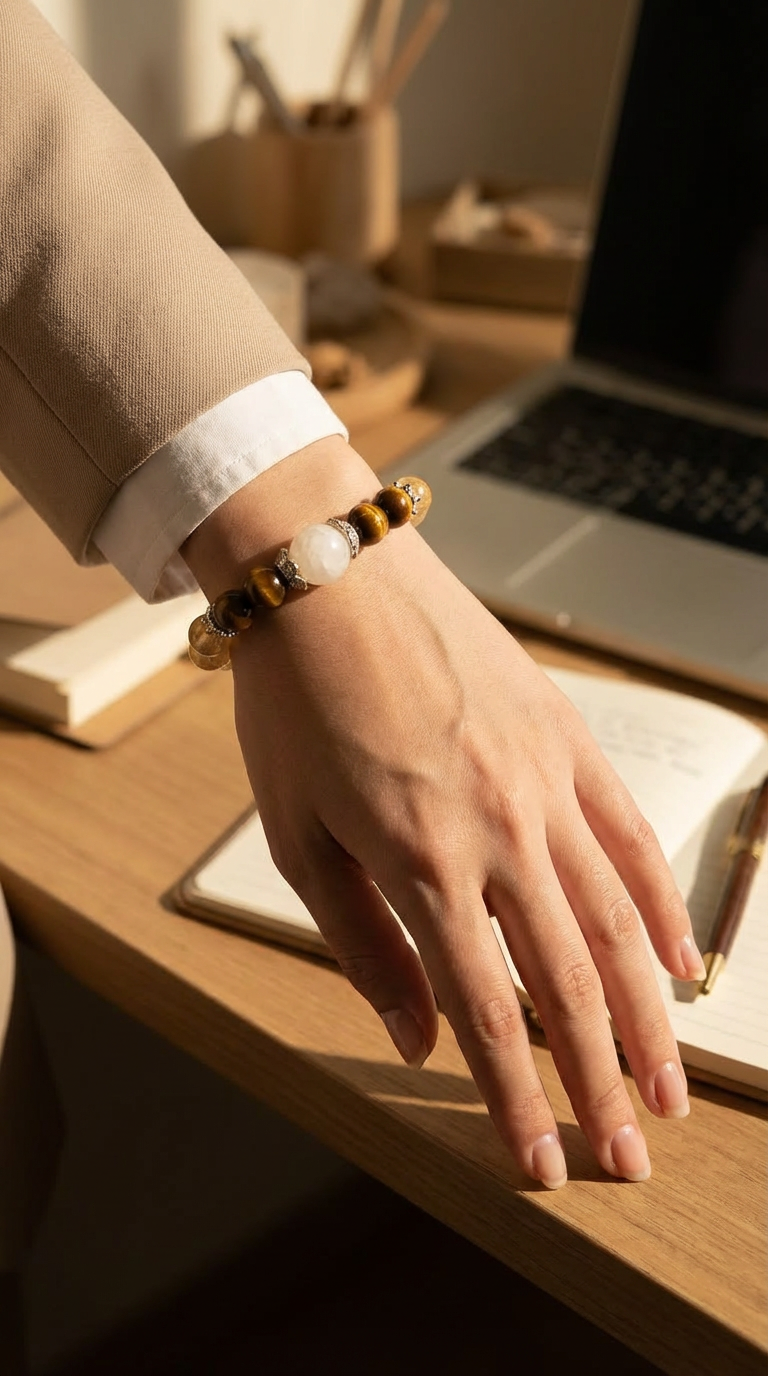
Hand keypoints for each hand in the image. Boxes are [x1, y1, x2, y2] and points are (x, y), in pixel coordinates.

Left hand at [184, 438, 704, 1188]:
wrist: (331, 578)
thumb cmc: (297, 706)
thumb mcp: (298, 837)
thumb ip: (362, 944)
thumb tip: (413, 1038)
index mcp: (421, 864)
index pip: (484, 1014)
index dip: (517, 1103)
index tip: (546, 1167)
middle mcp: (499, 833)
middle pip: (567, 985)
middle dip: (599, 1085)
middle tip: (631, 1158)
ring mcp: (544, 783)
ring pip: (615, 922)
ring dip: (646, 1017)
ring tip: (669, 1088)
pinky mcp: (567, 739)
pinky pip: (631, 835)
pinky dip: (660, 904)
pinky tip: (677, 962)